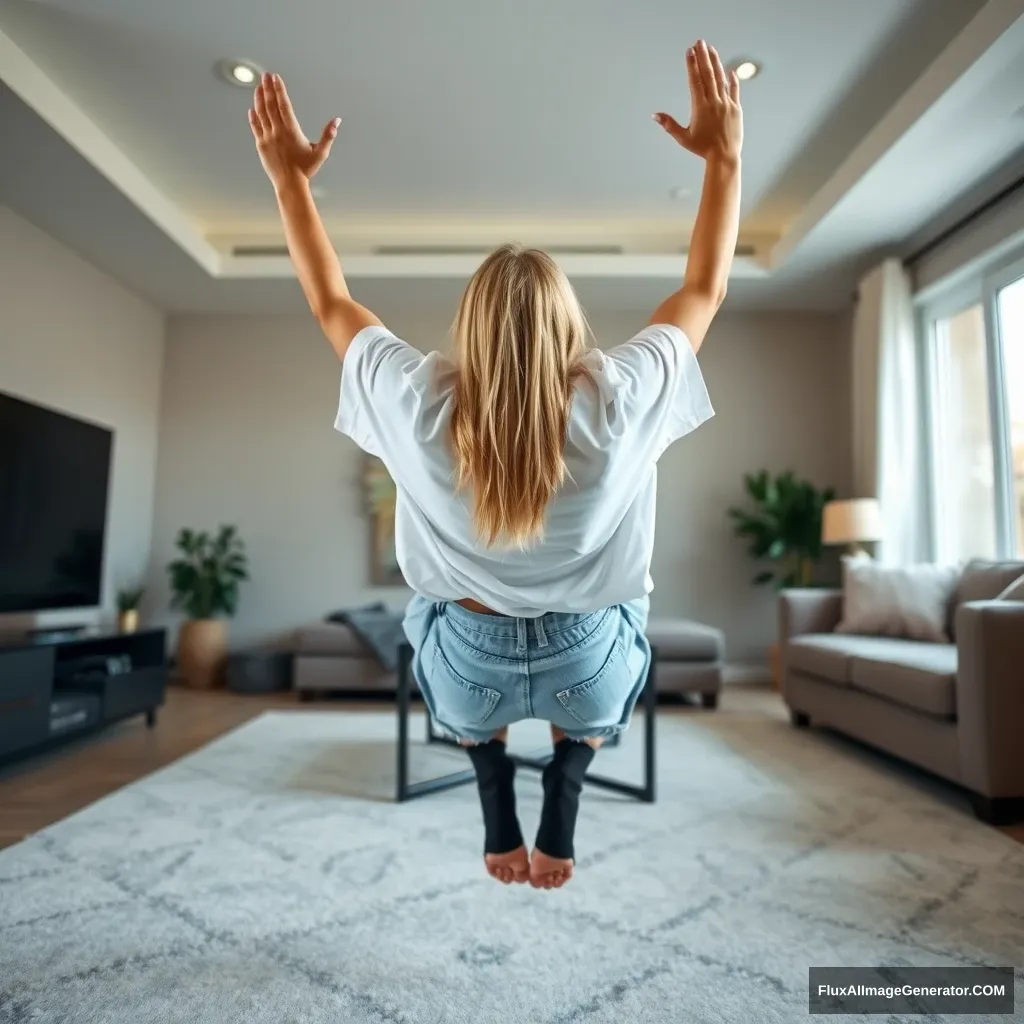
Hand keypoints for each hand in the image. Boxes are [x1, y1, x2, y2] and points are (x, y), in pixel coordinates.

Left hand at [248, 73, 339, 189]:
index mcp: (291, 131)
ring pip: (261, 113)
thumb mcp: (321, 153)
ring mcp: (267, 138)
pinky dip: (253, 116)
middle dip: (268, 88)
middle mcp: (277, 132)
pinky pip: (255, 127)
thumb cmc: (306, 169)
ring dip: (259, 98)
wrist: (290, 184)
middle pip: (270, 105)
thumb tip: (337, 121)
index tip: (276, 77)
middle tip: (266, 75)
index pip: (283, 104)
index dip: (279, 89)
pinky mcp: (261, 145)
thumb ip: (328, 135)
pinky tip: (252, 108)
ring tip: (259, 87)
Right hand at [654, 40, 742, 164]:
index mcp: (700, 107)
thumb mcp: (683, 138)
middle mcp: (714, 102)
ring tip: (711, 49)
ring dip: (716, 62)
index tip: (689, 52)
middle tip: (699, 42)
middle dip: (703, 57)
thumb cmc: (702, 149)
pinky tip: (729, 71)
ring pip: (721, 79)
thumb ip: (669, 125)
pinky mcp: (736, 108)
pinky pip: (734, 90)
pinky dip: (732, 80)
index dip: (692, 65)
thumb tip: (654, 115)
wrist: (724, 156)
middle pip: (708, 74)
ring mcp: (726, 104)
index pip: (695, 81)